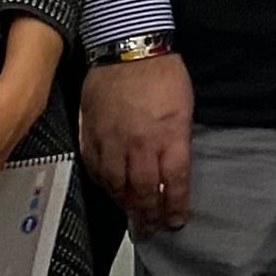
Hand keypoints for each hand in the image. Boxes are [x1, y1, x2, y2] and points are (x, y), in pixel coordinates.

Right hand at [80, 53, 194, 232]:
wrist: (128, 46)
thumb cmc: (163, 73)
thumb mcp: (184, 107)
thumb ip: (177, 140)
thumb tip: (174, 169)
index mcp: (168, 136)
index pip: (175, 182)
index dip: (176, 206)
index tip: (177, 221)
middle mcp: (140, 144)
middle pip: (145, 191)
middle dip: (149, 215)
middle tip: (151, 229)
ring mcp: (112, 140)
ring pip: (116, 184)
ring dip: (125, 204)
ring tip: (131, 216)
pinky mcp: (91, 133)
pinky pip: (94, 167)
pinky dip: (103, 184)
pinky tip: (109, 191)